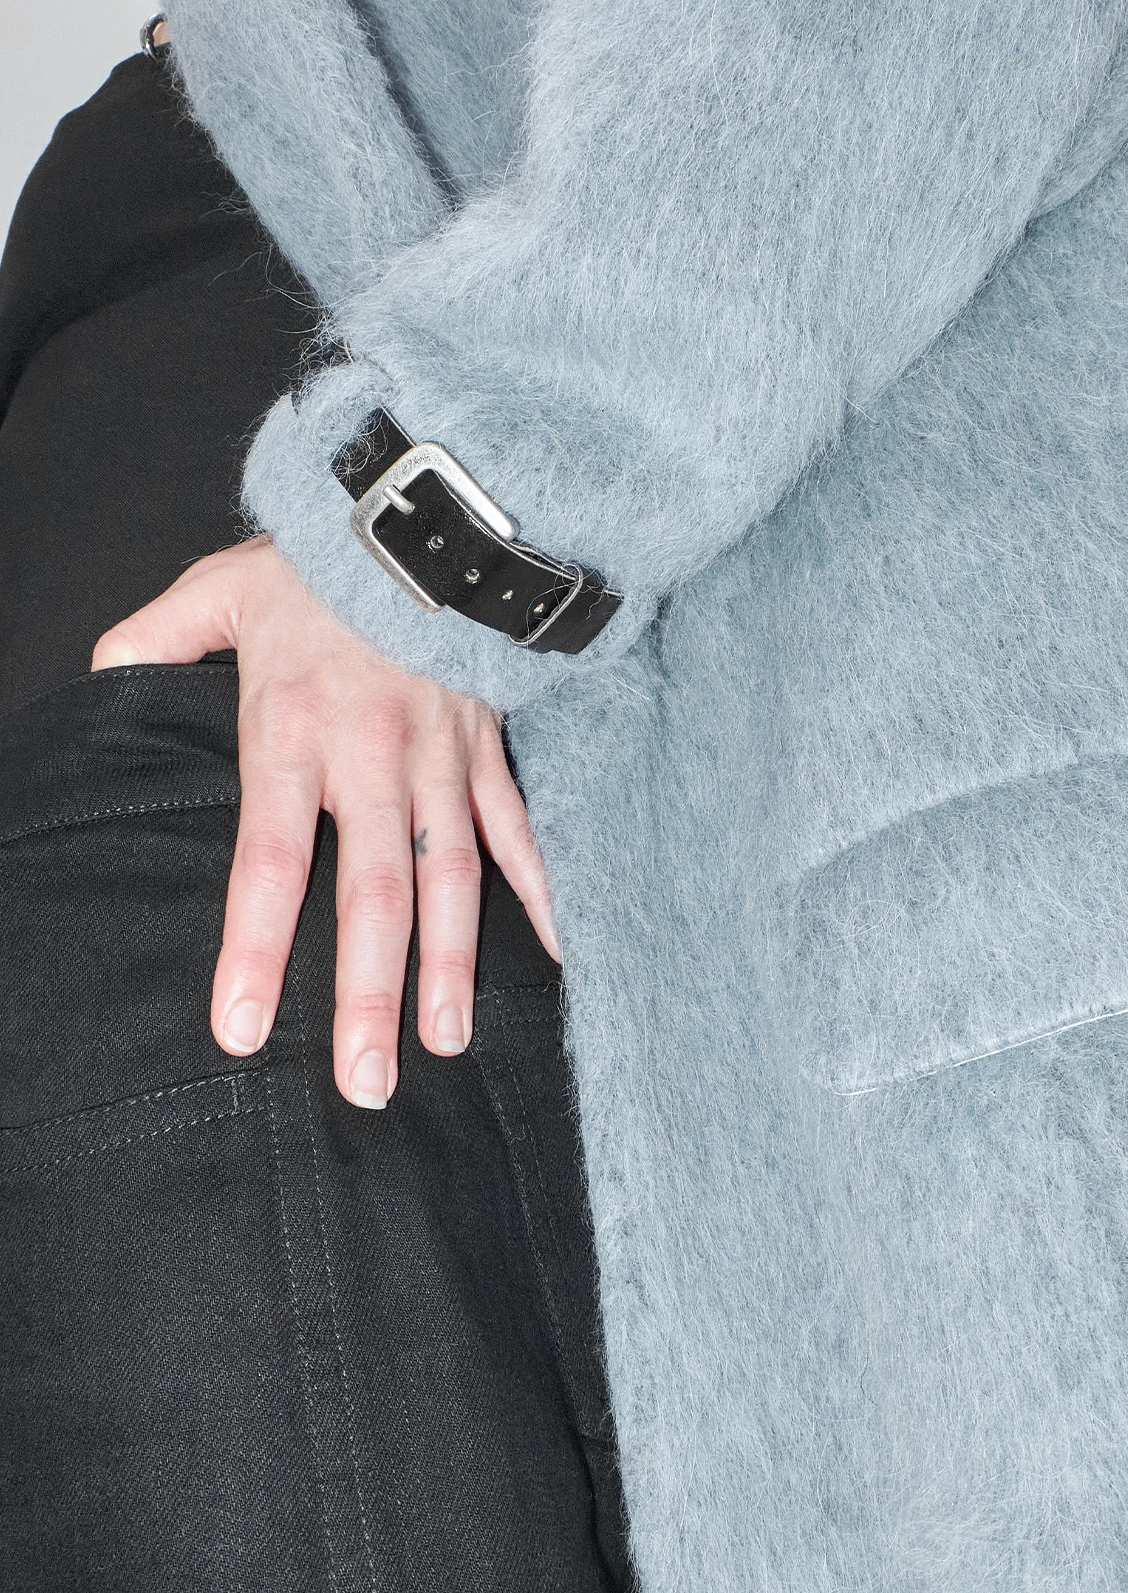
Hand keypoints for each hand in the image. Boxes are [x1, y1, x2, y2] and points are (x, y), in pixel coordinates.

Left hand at [92, 536, 559, 1107]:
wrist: (421, 510)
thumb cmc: (316, 558)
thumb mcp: (219, 589)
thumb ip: (154, 638)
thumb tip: (103, 681)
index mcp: (292, 731)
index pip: (268, 859)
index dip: (256, 948)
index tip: (243, 1030)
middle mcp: (371, 758)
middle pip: (373, 893)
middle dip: (369, 993)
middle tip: (366, 1083)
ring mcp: (440, 760)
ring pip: (451, 877)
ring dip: (451, 966)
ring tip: (446, 1044)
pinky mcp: (487, 750)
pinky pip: (519, 832)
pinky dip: (544, 894)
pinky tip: (558, 958)